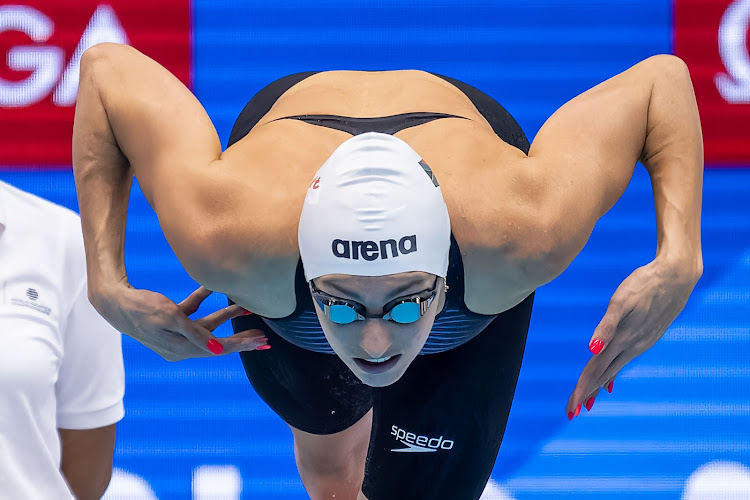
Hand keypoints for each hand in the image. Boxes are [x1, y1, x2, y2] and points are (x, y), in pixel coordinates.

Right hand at [94, 282, 268, 360]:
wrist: (113, 301)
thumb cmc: (141, 308)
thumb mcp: (170, 318)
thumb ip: (195, 334)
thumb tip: (218, 350)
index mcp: (181, 349)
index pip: (219, 349)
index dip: (241, 344)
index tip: (261, 342)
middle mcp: (180, 345)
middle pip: (218, 342)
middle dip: (241, 338)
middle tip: (264, 337)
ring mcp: (175, 333)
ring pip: (208, 325)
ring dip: (226, 315)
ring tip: (247, 308)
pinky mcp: (170, 320)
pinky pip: (193, 311)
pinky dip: (202, 300)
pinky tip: (214, 288)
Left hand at [566, 258, 699, 417]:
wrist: (676, 277)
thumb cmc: (645, 283)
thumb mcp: (622, 300)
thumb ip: (607, 325)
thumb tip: (593, 349)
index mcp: (622, 339)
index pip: (596, 369)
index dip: (582, 389)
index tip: (572, 408)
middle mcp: (631, 346)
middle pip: (602, 375)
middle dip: (586, 393)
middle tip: (571, 412)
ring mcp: (639, 344)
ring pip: (612, 370)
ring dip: (597, 386)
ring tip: (585, 402)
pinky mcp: (645, 338)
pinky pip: (623, 362)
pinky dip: (612, 374)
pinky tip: (609, 383)